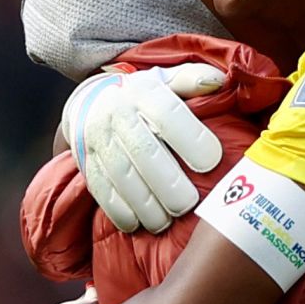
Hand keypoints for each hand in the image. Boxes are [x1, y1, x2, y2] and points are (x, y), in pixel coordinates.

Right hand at [62, 63, 224, 232]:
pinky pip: (100, 190)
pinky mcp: (86, 162)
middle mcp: (116, 113)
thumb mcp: (168, 80)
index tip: (212, 162)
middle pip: (143, 151)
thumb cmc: (145, 95)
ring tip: (166, 221)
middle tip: (188, 204)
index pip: (167, 114)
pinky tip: (138, 224)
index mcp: (143, 91)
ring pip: (121, 176)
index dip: (191, 139)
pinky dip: (119, 211)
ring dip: (145, 204)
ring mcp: (97, 139)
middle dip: (168, 182)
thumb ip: (194, 79)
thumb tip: (218, 82)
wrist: (90, 99)